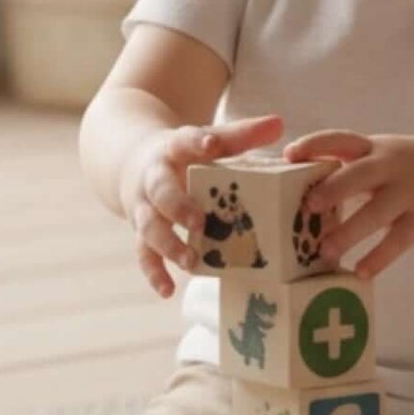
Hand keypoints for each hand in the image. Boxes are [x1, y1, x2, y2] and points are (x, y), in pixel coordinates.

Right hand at [122, 113, 282, 298]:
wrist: (134, 162)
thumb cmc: (185, 154)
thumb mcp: (207, 139)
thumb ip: (240, 135)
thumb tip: (279, 123)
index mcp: (174, 149)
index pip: (184, 141)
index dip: (198, 142)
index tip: (210, 143)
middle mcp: (154, 178)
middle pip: (160, 191)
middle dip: (178, 206)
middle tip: (200, 222)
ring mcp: (144, 207)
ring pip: (148, 226)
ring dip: (169, 244)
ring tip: (192, 261)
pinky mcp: (141, 230)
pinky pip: (143, 253)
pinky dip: (154, 272)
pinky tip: (168, 290)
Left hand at [283, 128, 413, 277]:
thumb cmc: (406, 168)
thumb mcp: (381, 158)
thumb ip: (348, 172)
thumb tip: (298, 197)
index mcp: (372, 149)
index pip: (340, 139)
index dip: (314, 145)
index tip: (289, 154)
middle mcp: (390, 166)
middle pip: (358, 175)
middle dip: (333, 189)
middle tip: (308, 208)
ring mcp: (410, 192)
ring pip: (376, 213)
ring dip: (349, 233)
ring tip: (325, 253)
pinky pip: (397, 241)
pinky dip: (378, 258)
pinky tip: (360, 272)